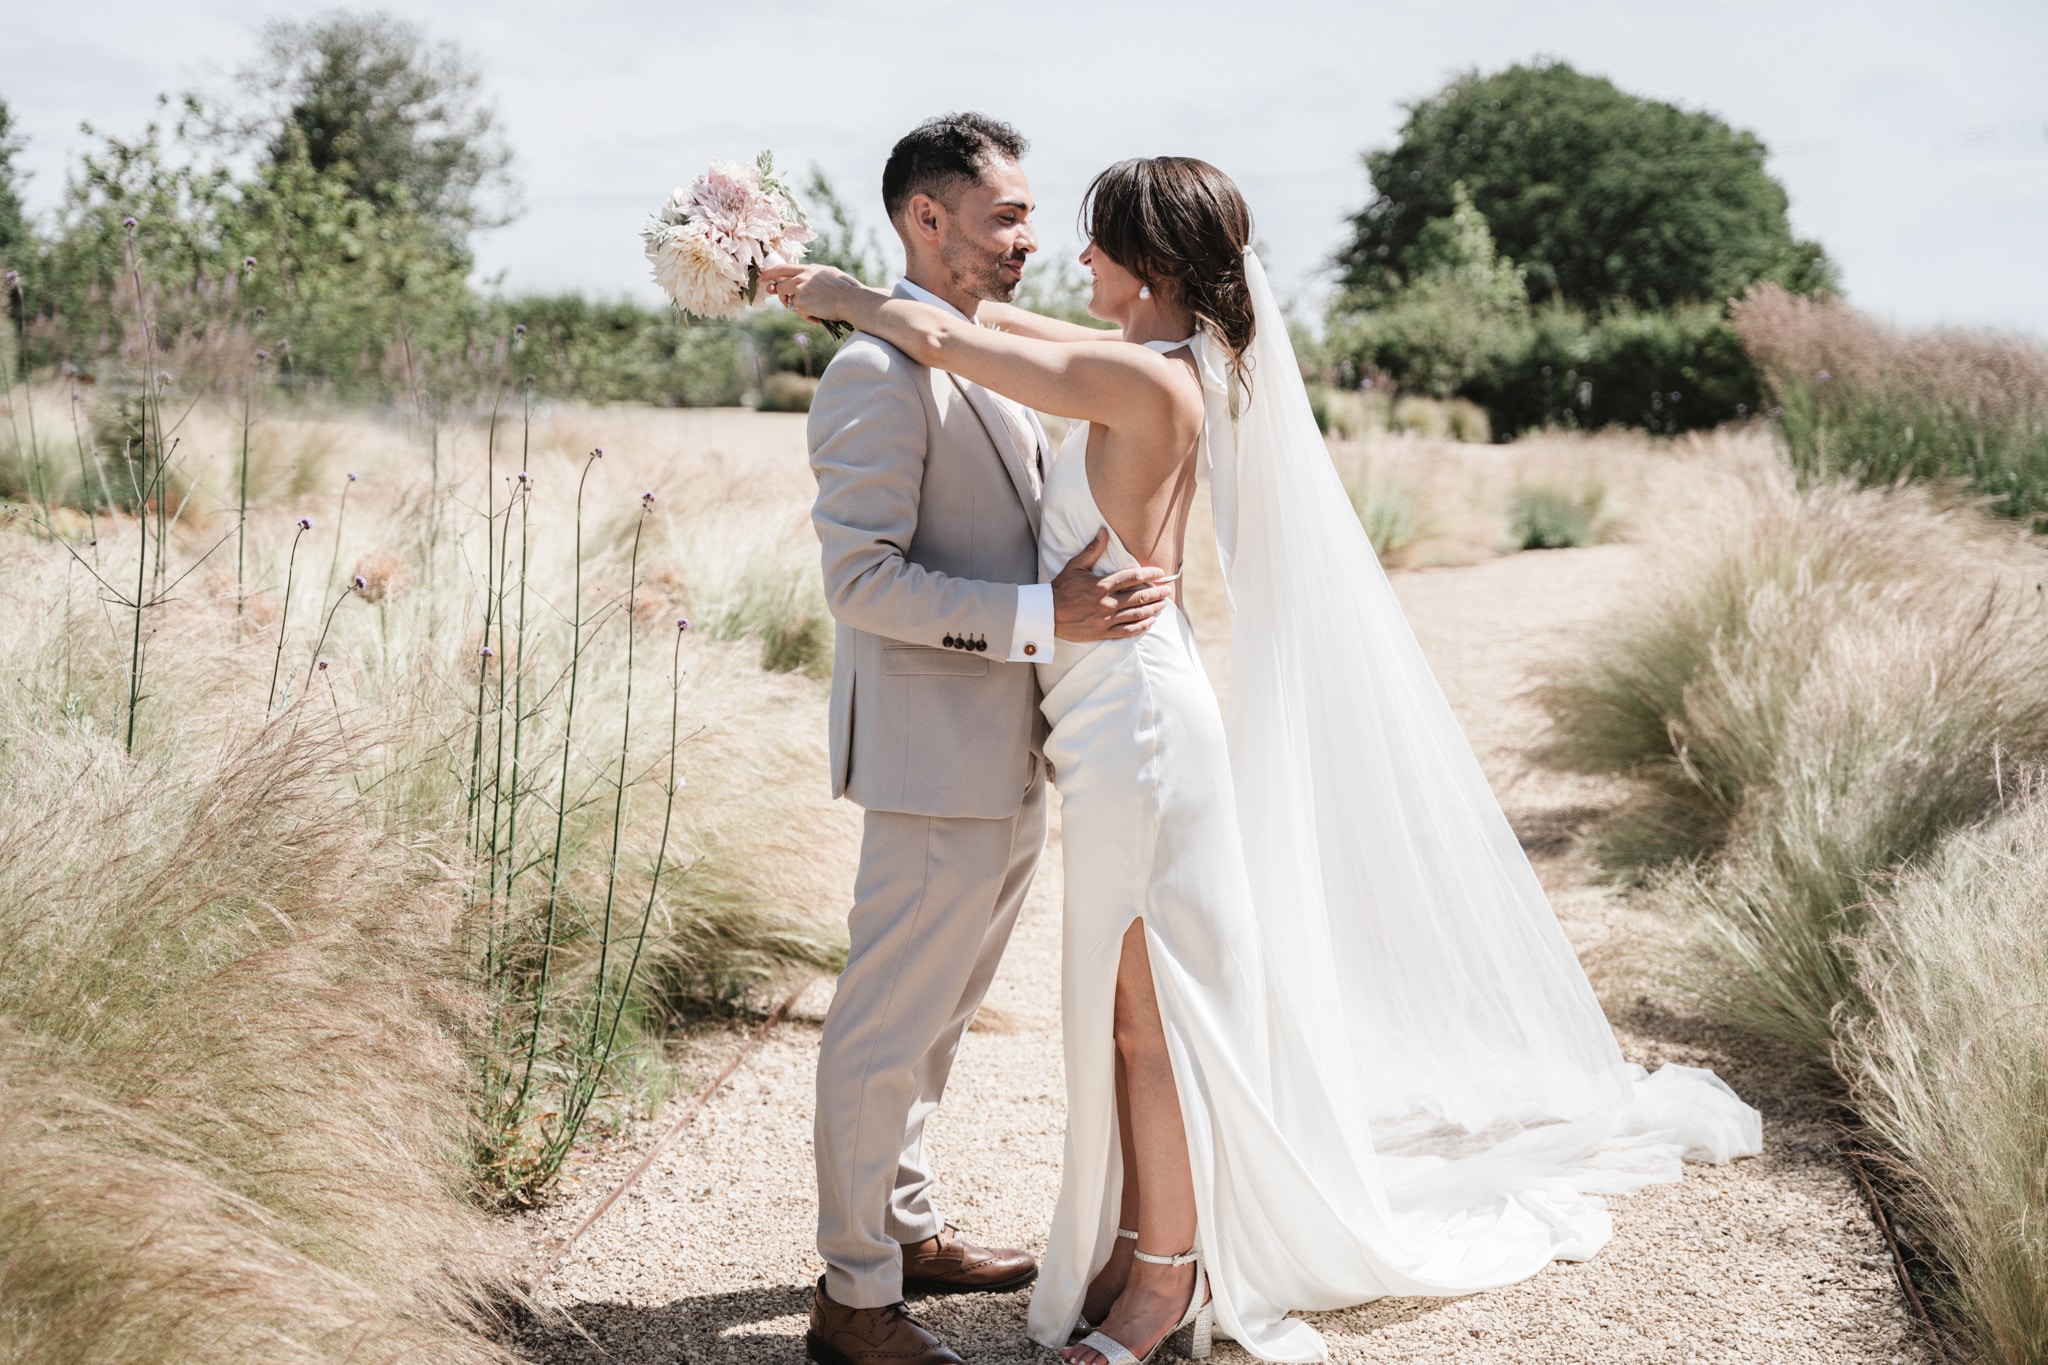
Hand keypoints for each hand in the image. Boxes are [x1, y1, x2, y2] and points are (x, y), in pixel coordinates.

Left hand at [759, 263, 865, 326]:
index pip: (782, 268)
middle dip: (779, 295)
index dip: (770, 273)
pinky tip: (818, 314)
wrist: (848, 299)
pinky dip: (807, 315)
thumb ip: (811, 275)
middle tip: (786, 301)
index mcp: (807, 269)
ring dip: (797, 307)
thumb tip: (799, 279)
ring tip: (813, 308)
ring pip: (788, 301)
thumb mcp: (827, 273)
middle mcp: (800, 278)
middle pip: (779, 286)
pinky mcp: (800, 303)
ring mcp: (799, 290)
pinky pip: (798, 312)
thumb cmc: (843, 287)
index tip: (764, 278)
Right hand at [1052, 529, 1172, 641]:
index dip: (1150, 574)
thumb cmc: (1060, 589)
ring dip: (1153, 609)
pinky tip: (1150, 622)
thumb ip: (1092, 550)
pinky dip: (1141, 626)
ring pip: (1136, 614)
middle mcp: (1107, 602)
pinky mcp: (1102, 632)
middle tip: (1168, 590)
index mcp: (1102, 585)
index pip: (1133, 577)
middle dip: (1157, 593)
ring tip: (1163, 605)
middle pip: (1140, 597)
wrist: (1046, 615)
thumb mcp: (1075, 566)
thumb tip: (1104, 531)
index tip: (1160, 573)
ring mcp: (1106, 619)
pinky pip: (1127, 631)